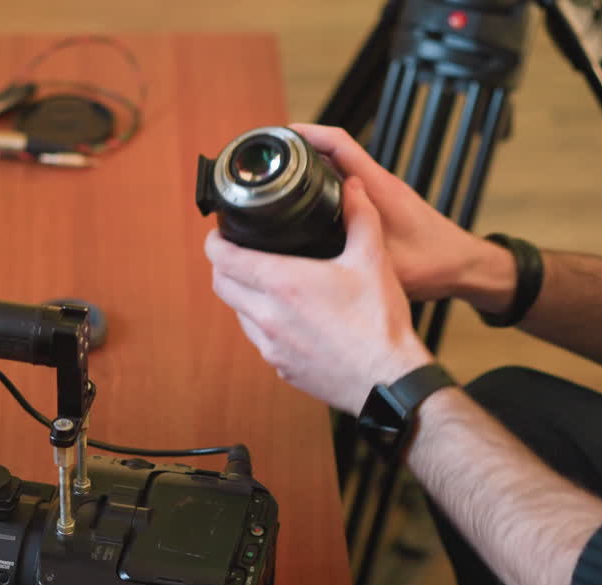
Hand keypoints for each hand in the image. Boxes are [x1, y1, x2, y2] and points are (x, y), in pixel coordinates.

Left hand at [206, 177, 432, 414]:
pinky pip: (258, 340)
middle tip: (236, 254)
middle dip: (223, 267)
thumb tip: (351, 186)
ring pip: (238, 314)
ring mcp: (271, 345)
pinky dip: (262, 324)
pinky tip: (285, 317)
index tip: (217, 234)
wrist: (387, 380)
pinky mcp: (280, 366)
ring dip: (242, 296)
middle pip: (221, 286)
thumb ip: (360, 217)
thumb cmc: (379, 322)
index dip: (214, 243)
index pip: (223, 259)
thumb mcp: (372, 260)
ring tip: (263, 283)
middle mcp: (268, 316)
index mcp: (283, 284)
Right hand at [290, 123, 505, 302]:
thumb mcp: (384, 263)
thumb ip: (350, 252)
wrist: (464, 267)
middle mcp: (379, 184)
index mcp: (377, 189)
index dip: (308, 133)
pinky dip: (328, 188)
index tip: (284, 134)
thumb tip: (310, 256)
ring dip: (314, 169)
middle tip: (274, 161)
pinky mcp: (384, 205)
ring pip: (341, 170)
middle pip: (334, 152)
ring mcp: (381, 193)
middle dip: (302, 151)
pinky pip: (349, 187)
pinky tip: (312, 207)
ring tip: (284, 182)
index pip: (339, 144)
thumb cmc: (435, 264)